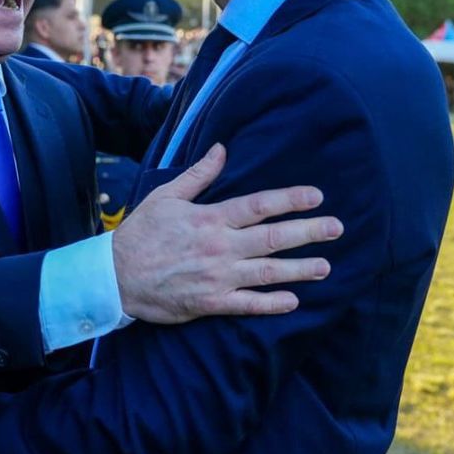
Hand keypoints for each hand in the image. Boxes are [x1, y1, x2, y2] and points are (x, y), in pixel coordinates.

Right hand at [112, 143, 340, 322]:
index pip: (259, 205)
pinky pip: (248, 305)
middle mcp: (220, 247)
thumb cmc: (141, 233)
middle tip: (337, 229)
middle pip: (273, 238)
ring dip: (299, 269)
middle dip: (308, 232)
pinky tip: (293, 300)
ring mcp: (218, 277)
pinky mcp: (211, 302)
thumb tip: (222, 149)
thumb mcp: (167, 196)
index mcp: (211, 218)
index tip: (317, 196)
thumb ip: (199, 175)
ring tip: (325, 267)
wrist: (116, 276)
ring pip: (267, 272)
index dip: (290, 200)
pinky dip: (271, 303)